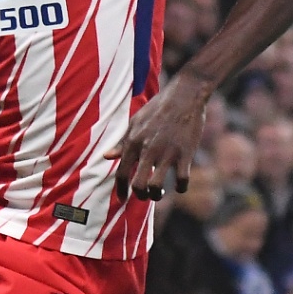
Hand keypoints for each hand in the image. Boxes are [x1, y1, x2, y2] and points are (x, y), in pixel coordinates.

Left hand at [105, 71, 211, 200]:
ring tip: (159, 191)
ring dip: (157, 195)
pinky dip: (181, 188)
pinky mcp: (186, 153)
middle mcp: (148, 149)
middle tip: (144, 195)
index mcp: (133, 142)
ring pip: (157, 187)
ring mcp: (167, 153)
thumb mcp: (135, 122)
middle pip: (138, 185)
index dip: (120, 190)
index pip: (121, 173)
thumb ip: (122, 142)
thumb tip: (107, 157)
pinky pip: (182, 180)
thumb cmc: (158, 109)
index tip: (122, 199)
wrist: (185, 94)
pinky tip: (181, 185)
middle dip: (140, 195)